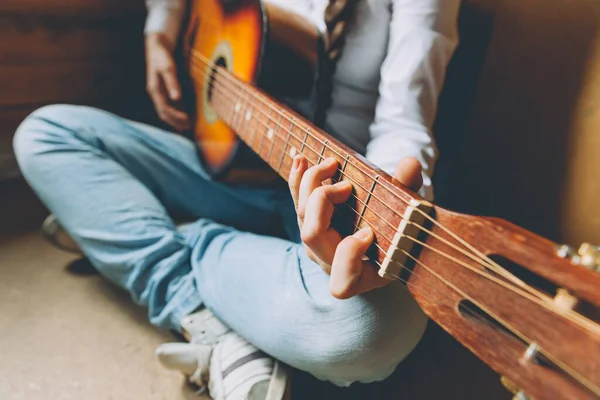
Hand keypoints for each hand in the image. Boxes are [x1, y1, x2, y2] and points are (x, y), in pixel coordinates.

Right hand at [145, 33, 190, 131]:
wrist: (156, 46)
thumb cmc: (162, 56)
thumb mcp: (168, 68)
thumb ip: (172, 83)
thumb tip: (176, 98)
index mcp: (154, 90)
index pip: (165, 109)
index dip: (176, 117)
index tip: (187, 121)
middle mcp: (154, 93)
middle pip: (163, 113)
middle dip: (175, 122)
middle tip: (188, 128)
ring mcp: (157, 92)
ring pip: (164, 111)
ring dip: (174, 119)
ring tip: (186, 126)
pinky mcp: (162, 90)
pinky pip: (167, 106)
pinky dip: (174, 113)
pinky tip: (182, 115)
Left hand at [288, 155, 423, 298]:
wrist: (389, 233)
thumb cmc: (405, 230)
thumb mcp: (412, 215)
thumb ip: (410, 191)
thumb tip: (411, 163)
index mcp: (361, 276)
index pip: (342, 281)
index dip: (348, 254)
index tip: (369, 232)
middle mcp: (332, 263)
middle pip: (313, 235)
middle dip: (324, 201)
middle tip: (348, 185)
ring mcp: (317, 245)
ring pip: (302, 216)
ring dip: (310, 184)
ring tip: (329, 162)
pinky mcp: (309, 226)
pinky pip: (297, 204)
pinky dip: (298, 180)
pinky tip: (300, 160)